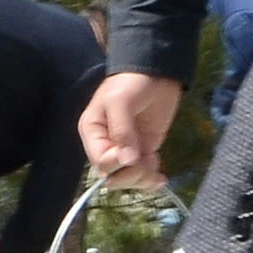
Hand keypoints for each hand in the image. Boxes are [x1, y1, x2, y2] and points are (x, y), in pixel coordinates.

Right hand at [81, 69, 180, 185]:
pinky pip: (143, 174)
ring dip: (143, 178)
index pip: (100, 161)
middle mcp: (105, 144)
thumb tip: (127, 160)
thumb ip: (122, 130)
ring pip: (127, 178)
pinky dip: (151, 180)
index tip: (135, 155)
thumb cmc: (132, 82)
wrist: (157, 72)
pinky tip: (161, 176)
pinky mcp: (143, 150)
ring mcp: (125, 149)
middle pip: (112, 174)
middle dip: (130, 175)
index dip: (117, 164)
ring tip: (155, 164)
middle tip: (148, 161)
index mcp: (92, 132)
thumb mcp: (121, 101)